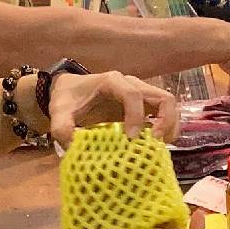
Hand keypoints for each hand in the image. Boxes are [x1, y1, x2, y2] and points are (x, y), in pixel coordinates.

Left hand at [48, 71, 180, 143]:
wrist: (70, 92)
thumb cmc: (68, 99)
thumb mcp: (59, 112)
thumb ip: (62, 127)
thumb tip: (74, 147)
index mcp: (113, 81)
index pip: (133, 95)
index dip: (136, 116)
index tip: (130, 138)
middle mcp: (132, 84)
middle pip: (163, 98)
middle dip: (166, 121)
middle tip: (156, 143)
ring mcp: (141, 94)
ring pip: (169, 105)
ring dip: (171, 126)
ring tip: (160, 146)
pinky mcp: (144, 106)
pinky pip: (164, 114)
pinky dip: (166, 128)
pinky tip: (155, 145)